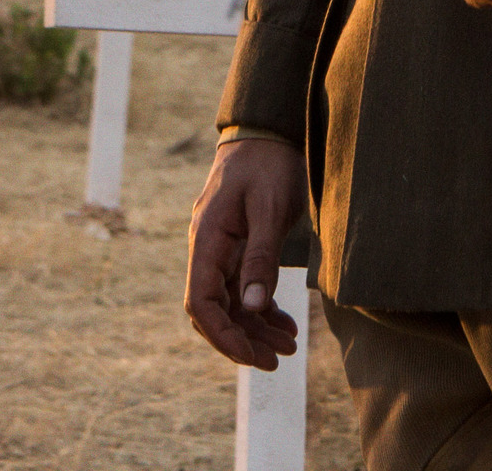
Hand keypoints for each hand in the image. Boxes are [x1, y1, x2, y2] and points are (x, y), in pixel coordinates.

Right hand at [184, 136, 306, 368]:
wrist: (268, 130)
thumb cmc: (269, 163)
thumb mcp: (271, 207)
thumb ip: (262, 256)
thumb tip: (254, 307)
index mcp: (207, 240)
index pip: (202, 303)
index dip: (223, 335)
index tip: (252, 357)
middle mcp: (208, 249)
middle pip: (215, 310)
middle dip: (243, 339)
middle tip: (278, 360)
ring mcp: (222, 249)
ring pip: (231, 302)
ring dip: (256, 327)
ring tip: (290, 345)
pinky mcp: (238, 246)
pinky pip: (242, 287)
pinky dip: (261, 307)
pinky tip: (284, 322)